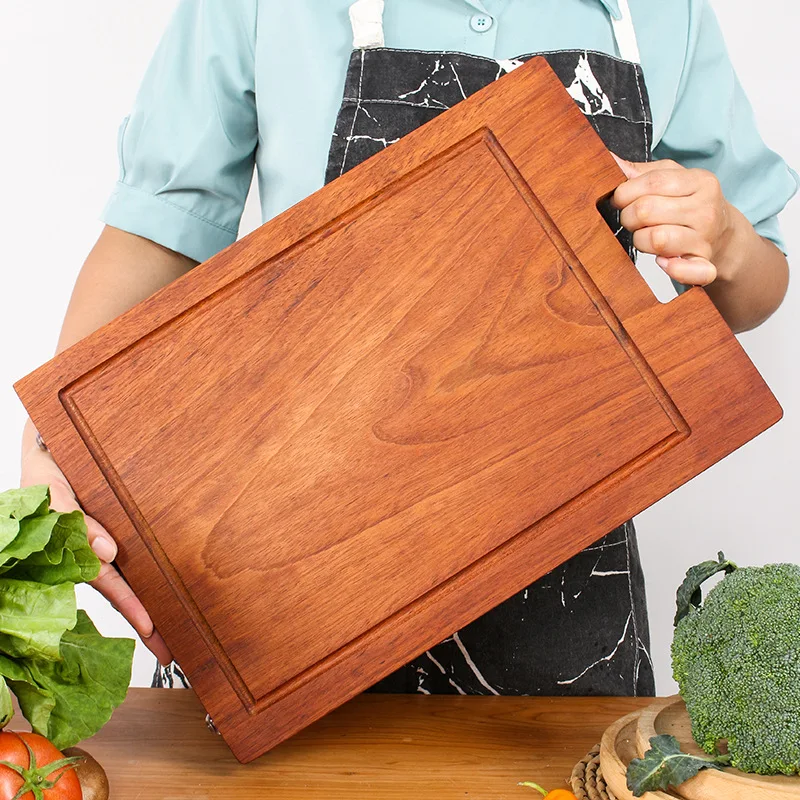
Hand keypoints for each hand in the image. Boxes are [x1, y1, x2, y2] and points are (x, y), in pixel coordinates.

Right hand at [21, 445, 172, 664]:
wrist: (51, 443)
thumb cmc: (47, 472)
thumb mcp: (54, 495)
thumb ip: (75, 522)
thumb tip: (108, 552)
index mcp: (80, 552)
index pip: (112, 587)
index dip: (133, 609)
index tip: (153, 631)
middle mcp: (100, 547)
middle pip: (130, 588)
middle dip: (150, 619)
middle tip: (176, 648)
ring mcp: (113, 534)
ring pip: (140, 569)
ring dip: (160, 591)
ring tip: (186, 619)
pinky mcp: (125, 515)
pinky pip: (146, 537)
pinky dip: (163, 554)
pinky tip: (183, 572)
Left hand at [611, 154, 736, 286]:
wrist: (724, 235)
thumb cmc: (690, 203)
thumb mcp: (675, 178)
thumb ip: (643, 171)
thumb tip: (611, 161)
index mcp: (701, 182)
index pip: (653, 182)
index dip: (626, 192)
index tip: (620, 199)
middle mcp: (706, 210)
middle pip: (646, 210)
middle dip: (628, 217)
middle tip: (632, 220)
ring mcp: (705, 239)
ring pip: (655, 239)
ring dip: (639, 240)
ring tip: (644, 236)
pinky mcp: (703, 264)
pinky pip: (686, 271)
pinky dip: (672, 269)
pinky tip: (663, 262)